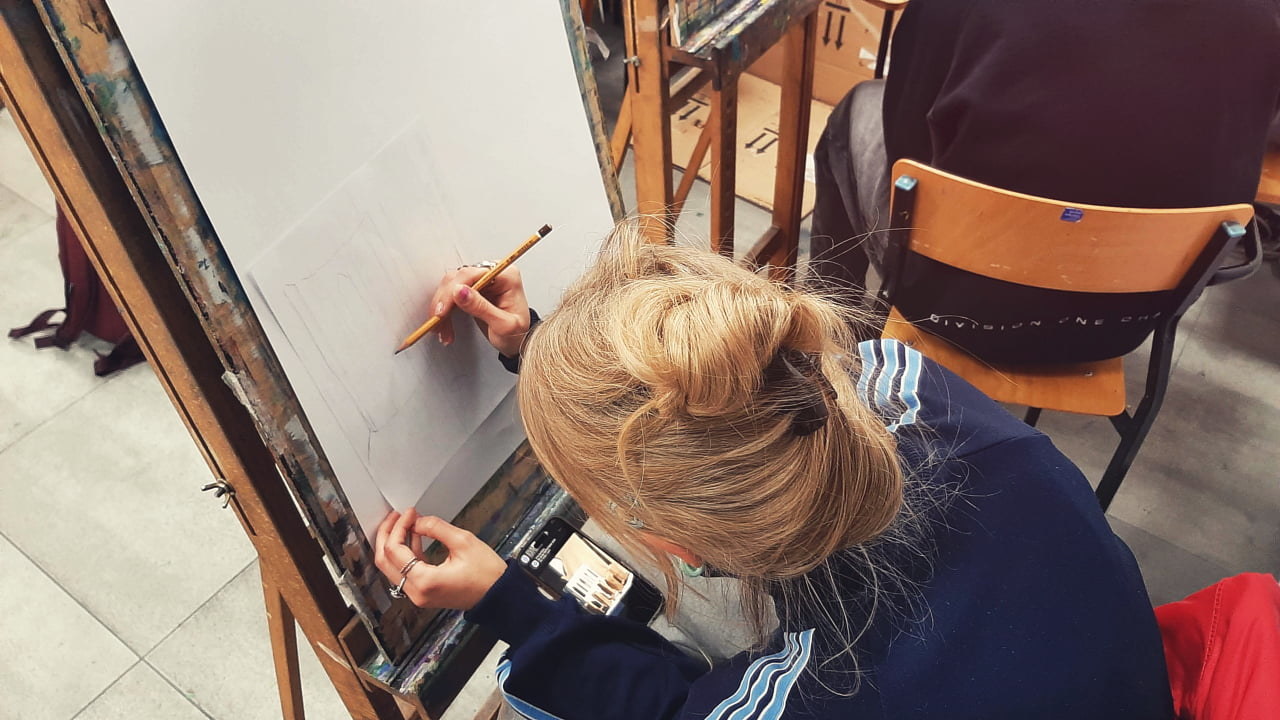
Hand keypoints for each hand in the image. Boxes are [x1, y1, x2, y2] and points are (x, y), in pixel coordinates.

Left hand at [374, 508, 506, 610]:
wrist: (498, 595)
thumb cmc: (487, 575)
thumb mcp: (463, 542)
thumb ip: (436, 528)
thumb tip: (419, 521)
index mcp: (425, 581)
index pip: (395, 550)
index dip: (399, 527)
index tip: (408, 513)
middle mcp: (417, 592)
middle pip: (385, 561)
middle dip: (388, 535)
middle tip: (395, 517)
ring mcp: (419, 595)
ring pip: (392, 568)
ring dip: (394, 544)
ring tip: (403, 524)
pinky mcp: (424, 593)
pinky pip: (405, 573)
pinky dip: (405, 554)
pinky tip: (413, 538)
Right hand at [429, 265, 529, 357]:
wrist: (518, 342)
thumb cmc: (517, 334)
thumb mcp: (503, 325)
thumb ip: (482, 307)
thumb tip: (460, 291)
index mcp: (506, 277)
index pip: (473, 274)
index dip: (453, 290)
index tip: (443, 310)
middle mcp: (493, 274)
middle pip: (458, 278)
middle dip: (445, 302)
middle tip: (439, 321)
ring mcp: (481, 281)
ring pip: (450, 287)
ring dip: (442, 309)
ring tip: (442, 329)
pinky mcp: (472, 290)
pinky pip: (451, 296)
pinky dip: (445, 312)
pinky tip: (445, 326)